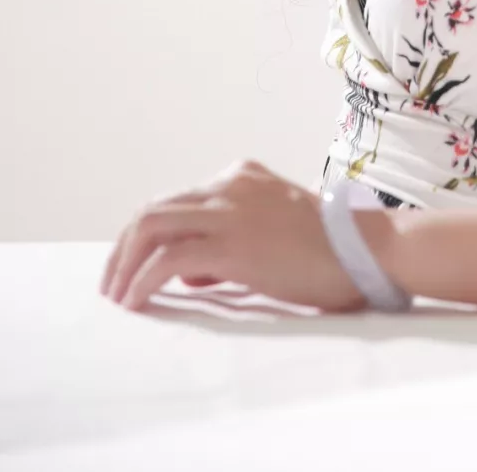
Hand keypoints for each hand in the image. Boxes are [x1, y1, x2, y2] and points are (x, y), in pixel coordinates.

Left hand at [99, 158, 369, 312]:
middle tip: (112, 284)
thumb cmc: (328, 248)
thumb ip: (230, 239)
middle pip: (154, 209)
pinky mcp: (233, 243)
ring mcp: (230, 210)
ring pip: (152, 225)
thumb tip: (190, 270)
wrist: (365, 249)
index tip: (134, 268)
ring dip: (125, 263)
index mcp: (240, 175)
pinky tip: (137, 302)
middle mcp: (229, 184)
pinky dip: (144, 280)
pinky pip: (170, 257)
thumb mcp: (273, 228)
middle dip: (123, 248)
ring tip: (118, 297)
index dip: (147, 238)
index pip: (177, 202)